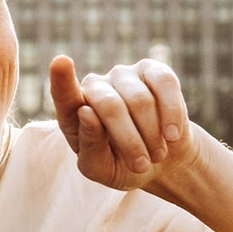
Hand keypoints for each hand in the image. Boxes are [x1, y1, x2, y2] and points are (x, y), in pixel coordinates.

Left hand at [50, 55, 194, 191]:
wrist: (163, 161)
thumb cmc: (122, 164)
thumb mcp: (101, 169)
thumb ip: (89, 146)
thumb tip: (86, 112)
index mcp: (73, 111)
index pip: (64, 94)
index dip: (62, 79)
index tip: (60, 62)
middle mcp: (94, 86)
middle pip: (110, 106)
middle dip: (130, 141)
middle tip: (142, 165)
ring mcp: (122, 75)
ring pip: (140, 100)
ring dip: (152, 135)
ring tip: (156, 154)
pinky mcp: (153, 71)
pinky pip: (165, 84)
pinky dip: (172, 114)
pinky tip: (172, 135)